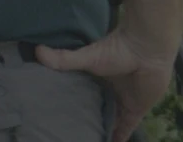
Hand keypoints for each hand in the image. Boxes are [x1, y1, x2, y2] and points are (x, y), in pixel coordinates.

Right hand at [35, 33, 173, 141]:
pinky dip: (119, 138)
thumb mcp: (87, 56)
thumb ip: (63, 59)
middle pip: (97, 110)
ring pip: (111, 121)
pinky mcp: (136, 110)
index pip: (85, 96)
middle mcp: (109, 91)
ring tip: (87, 139)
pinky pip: (126, 129)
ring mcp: (123, 101)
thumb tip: (36, 51)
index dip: (76, 106)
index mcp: (98, 78)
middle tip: (73, 132)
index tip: (61, 116)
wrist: (146, 49)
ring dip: (102, 130)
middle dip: (89, 121)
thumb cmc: (117, 49)